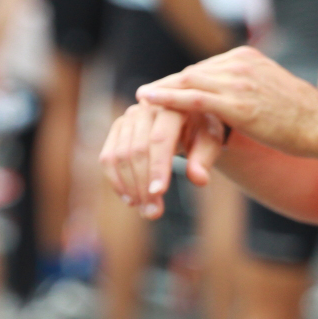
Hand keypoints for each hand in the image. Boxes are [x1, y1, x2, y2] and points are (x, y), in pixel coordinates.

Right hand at [98, 99, 225, 218]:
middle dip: (142, 184)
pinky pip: (107, 158)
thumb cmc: (201, 130)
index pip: (159, 139)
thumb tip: (199, 180)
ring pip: (119, 156)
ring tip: (143, 209)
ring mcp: (128, 118)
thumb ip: (204, 158)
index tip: (158, 193)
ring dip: (129, 187)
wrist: (186, 116)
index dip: (157, 167)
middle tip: (152, 212)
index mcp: (172, 105)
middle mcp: (146, 108)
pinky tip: (130, 199)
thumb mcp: (210, 141)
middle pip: (137, 150)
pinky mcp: (116, 129)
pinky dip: (116, 181)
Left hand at [136, 46, 317, 158]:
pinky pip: (194, 98)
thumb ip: (243, 87)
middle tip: (143, 95)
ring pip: (188, 81)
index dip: (179, 80)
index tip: (160, 90)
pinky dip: (168, 98)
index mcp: (246, 57)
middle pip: (191, 71)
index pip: (203, 66)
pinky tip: (149, 101)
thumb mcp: (267, 91)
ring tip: (141, 99)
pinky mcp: (236, 103)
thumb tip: (228, 97)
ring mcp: (238, 81)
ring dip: (162, 92)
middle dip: (166, 84)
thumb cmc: (298, 116)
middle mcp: (240, 63)